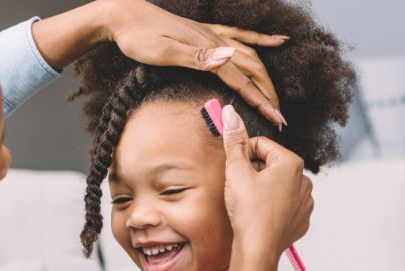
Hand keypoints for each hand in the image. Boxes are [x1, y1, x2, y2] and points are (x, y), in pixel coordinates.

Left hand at [97, 0, 287, 126]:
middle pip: (252, 70)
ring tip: (277, 97)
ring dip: (266, 78)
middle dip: (268, 95)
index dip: (261, 102)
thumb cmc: (139, 38)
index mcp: (208, 50)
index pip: (242, 81)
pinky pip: (241, 36)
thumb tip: (229, 58)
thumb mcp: (164, 52)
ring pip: (250, 56)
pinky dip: (261, 40)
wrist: (124, 15)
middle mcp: (215, 40)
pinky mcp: (205, 32)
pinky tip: (277, 41)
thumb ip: (197, 57)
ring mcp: (212, 35)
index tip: (276, 121)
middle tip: (280, 118)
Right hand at [221, 104, 312, 256]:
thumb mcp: (236, 171)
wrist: (258, 249)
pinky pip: (285, 205)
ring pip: (278, 185)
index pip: (260, 146)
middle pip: (270, 165)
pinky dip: (272, 207)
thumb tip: (230, 112)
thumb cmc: (248, 210)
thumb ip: (234, 140)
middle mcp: (304, 179)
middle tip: (239, 189)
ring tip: (249, 204)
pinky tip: (260, 216)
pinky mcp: (302, 219)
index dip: (242, 155)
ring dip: (263, 189)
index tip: (234, 169)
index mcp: (291, 162)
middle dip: (254, 172)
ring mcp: (306, 201)